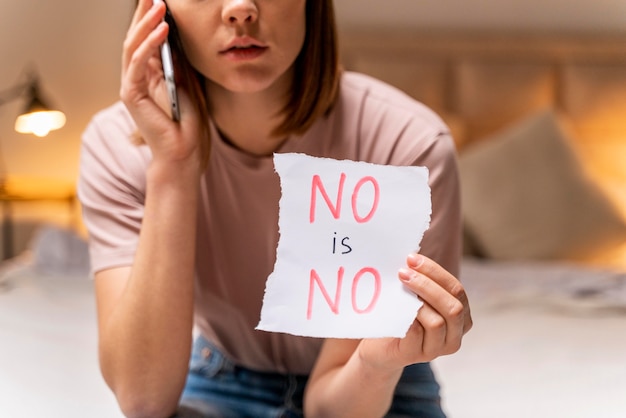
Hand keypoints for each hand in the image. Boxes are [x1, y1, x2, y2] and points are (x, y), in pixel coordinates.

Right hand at [120, 0, 202, 166]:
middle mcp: (137, 77)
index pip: (148, 39)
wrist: (185, 153)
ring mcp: (132, 85)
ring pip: (133, 46)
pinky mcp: (131, 94)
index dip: (153, 18)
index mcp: (150, 74)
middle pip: (137, 38)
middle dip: (145, 13)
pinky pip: (137, 63)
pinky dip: (149, 45)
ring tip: (160, 5)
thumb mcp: (189, 83)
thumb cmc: (188, 124)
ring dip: (146, 23)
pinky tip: (162, 30)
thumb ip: (180, 61)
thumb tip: (179, 33)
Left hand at [358, 254, 471, 369]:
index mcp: (461, 318)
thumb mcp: (416, 297)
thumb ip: (422, 281)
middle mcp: (454, 336)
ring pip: (437, 322)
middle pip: (453, 307)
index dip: (436, 272)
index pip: (457, 290)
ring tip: (398, 287)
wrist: (378, 347)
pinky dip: (406, 317)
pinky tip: (394, 305)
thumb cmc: (400, 316)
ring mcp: (436, 349)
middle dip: (427, 285)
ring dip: (417, 300)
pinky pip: (416, 334)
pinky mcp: (414, 355)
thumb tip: (414, 255)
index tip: (412, 259)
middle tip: (403, 272)